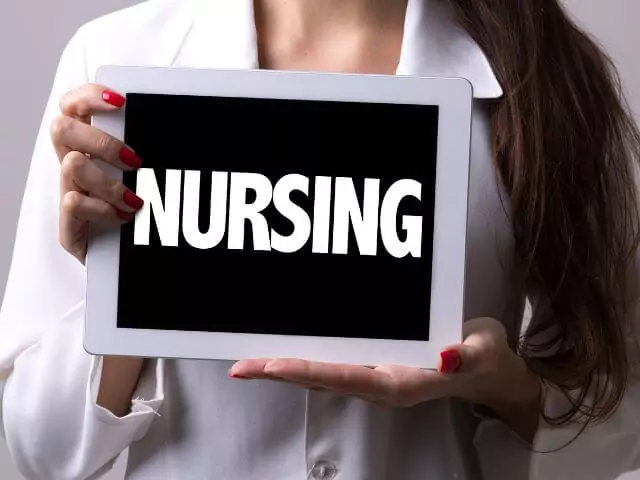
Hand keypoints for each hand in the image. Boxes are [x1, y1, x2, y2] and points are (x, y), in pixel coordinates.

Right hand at [52, 84, 143, 262]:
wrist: (133, 260)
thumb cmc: (145, 212)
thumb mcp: (150, 177)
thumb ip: (149, 151)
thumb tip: (179, 125)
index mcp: (89, 146)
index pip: (73, 105)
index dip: (90, 96)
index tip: (121, 101)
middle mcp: (73, 164)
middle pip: (61, 128)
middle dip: (102, 141)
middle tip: (134, 161)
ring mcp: (68, 192)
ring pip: (72, 164)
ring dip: (109, 182)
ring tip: (135, 201)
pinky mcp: (68, 225)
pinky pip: (73, 202)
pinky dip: (103, 209)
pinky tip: (124, 218)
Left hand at [229, 317, 541, 439]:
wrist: (490, 372)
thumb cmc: (486, 359)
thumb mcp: (485, 353)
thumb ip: (465, 357)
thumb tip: (443, 357)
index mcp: (403, 381)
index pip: (345, 375)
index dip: (307, 369)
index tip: (272, 364)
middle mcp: (382, 382)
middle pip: (321, 376)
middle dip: (280, 370)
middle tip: (240, 363)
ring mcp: (376, 376)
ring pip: (322, 371)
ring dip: (286, 365)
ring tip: (250, 358)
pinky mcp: (376, 365)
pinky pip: (334, 362)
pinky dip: (306, 357)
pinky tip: (289, 349)